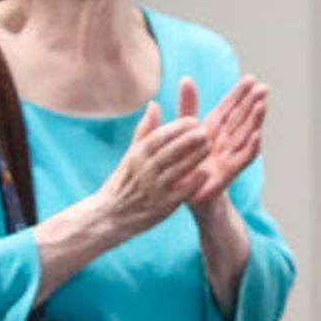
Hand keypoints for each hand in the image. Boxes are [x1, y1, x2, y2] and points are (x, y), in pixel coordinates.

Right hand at [95, 89, 216, 237]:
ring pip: (177, 168)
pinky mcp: (162, 206)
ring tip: (209, 146)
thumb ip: (145, 130)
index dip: (178, 127)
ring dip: (195, 156)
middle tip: (206, 130)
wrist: (110, 216)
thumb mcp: (131, 155)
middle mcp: (144, 170)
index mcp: (137, 155)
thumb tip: (154, 104)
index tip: (194, 120)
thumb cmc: (124, 182)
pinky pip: (180, 192)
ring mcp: (153, 188)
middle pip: (170, 150)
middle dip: (189, 138)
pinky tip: (205, 173)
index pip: (160, 136)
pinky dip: (193, 181)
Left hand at [186, 75, 268, 211]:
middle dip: (252, 103)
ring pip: (245, 135)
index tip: (251, 78)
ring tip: (263, 105)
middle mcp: (225, 141)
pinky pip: (242, 159)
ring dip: (255, 121)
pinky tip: (258, 135)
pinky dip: (250, 148)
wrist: (187, 197)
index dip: (240, 94)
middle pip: (241, 119)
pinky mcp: (228, 173)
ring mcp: (228, 156)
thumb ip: (188, 106)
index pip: (230, 108)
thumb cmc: (187, 163)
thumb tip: (186, 78)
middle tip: (263, 87)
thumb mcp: (184, 131)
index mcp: (214, 130)